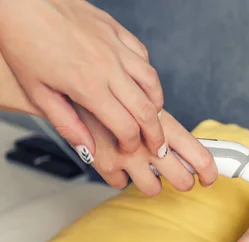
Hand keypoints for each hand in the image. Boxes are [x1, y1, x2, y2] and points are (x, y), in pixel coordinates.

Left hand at [0, 0, 166, 158]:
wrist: (23, 2)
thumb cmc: (23, 42)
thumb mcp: (37, 91)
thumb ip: (67, 124)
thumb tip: (88, 151)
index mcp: (87, 86)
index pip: (126, 126)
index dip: (132, 144)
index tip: (129, 149)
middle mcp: (108, 67)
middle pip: (147, 110)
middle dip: (156, 134)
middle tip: (158, 146)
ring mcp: (116, 47)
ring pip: (152, 83)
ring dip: (157, 105)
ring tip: (154, 117)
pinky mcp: (117, 31)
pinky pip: (143, 57)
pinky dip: (147, 75)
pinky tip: (140, 83)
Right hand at [73, 104, 217, 195]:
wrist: (74, 82)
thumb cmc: (113, 90)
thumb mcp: (145, 98)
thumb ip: (166, 122)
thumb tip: (188, 143)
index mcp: (165, 125)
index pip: (198, 154)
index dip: (209, 171)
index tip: (210, 179)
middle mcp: (149, 144)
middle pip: (182, 180)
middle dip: (184, 182)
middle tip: (179, 176)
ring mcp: (127, 156)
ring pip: (152, 189)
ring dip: (151, 181)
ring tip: (144, 167)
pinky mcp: (104, 164)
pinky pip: (120, 184)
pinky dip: (120, 175)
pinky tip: (118, 160)